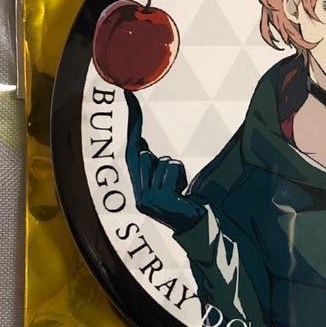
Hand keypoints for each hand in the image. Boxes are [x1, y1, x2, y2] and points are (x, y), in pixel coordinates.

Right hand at [124, 91, 203, 233]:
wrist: (196, 227)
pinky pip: (170, 168)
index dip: (131, 127)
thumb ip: (153, 168)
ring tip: (179, 190)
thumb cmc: (184, 204)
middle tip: (167, 172)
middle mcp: (138, 194)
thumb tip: (141, 147)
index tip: (129, 99)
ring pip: (161, 161)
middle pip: (142, 155)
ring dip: (175, 170)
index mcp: (139, 190)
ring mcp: (146, 198)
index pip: (131, 153)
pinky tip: (182, 192)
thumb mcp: (166, 184)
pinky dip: (180, 175)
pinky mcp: (157, 198)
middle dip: (157, 159)